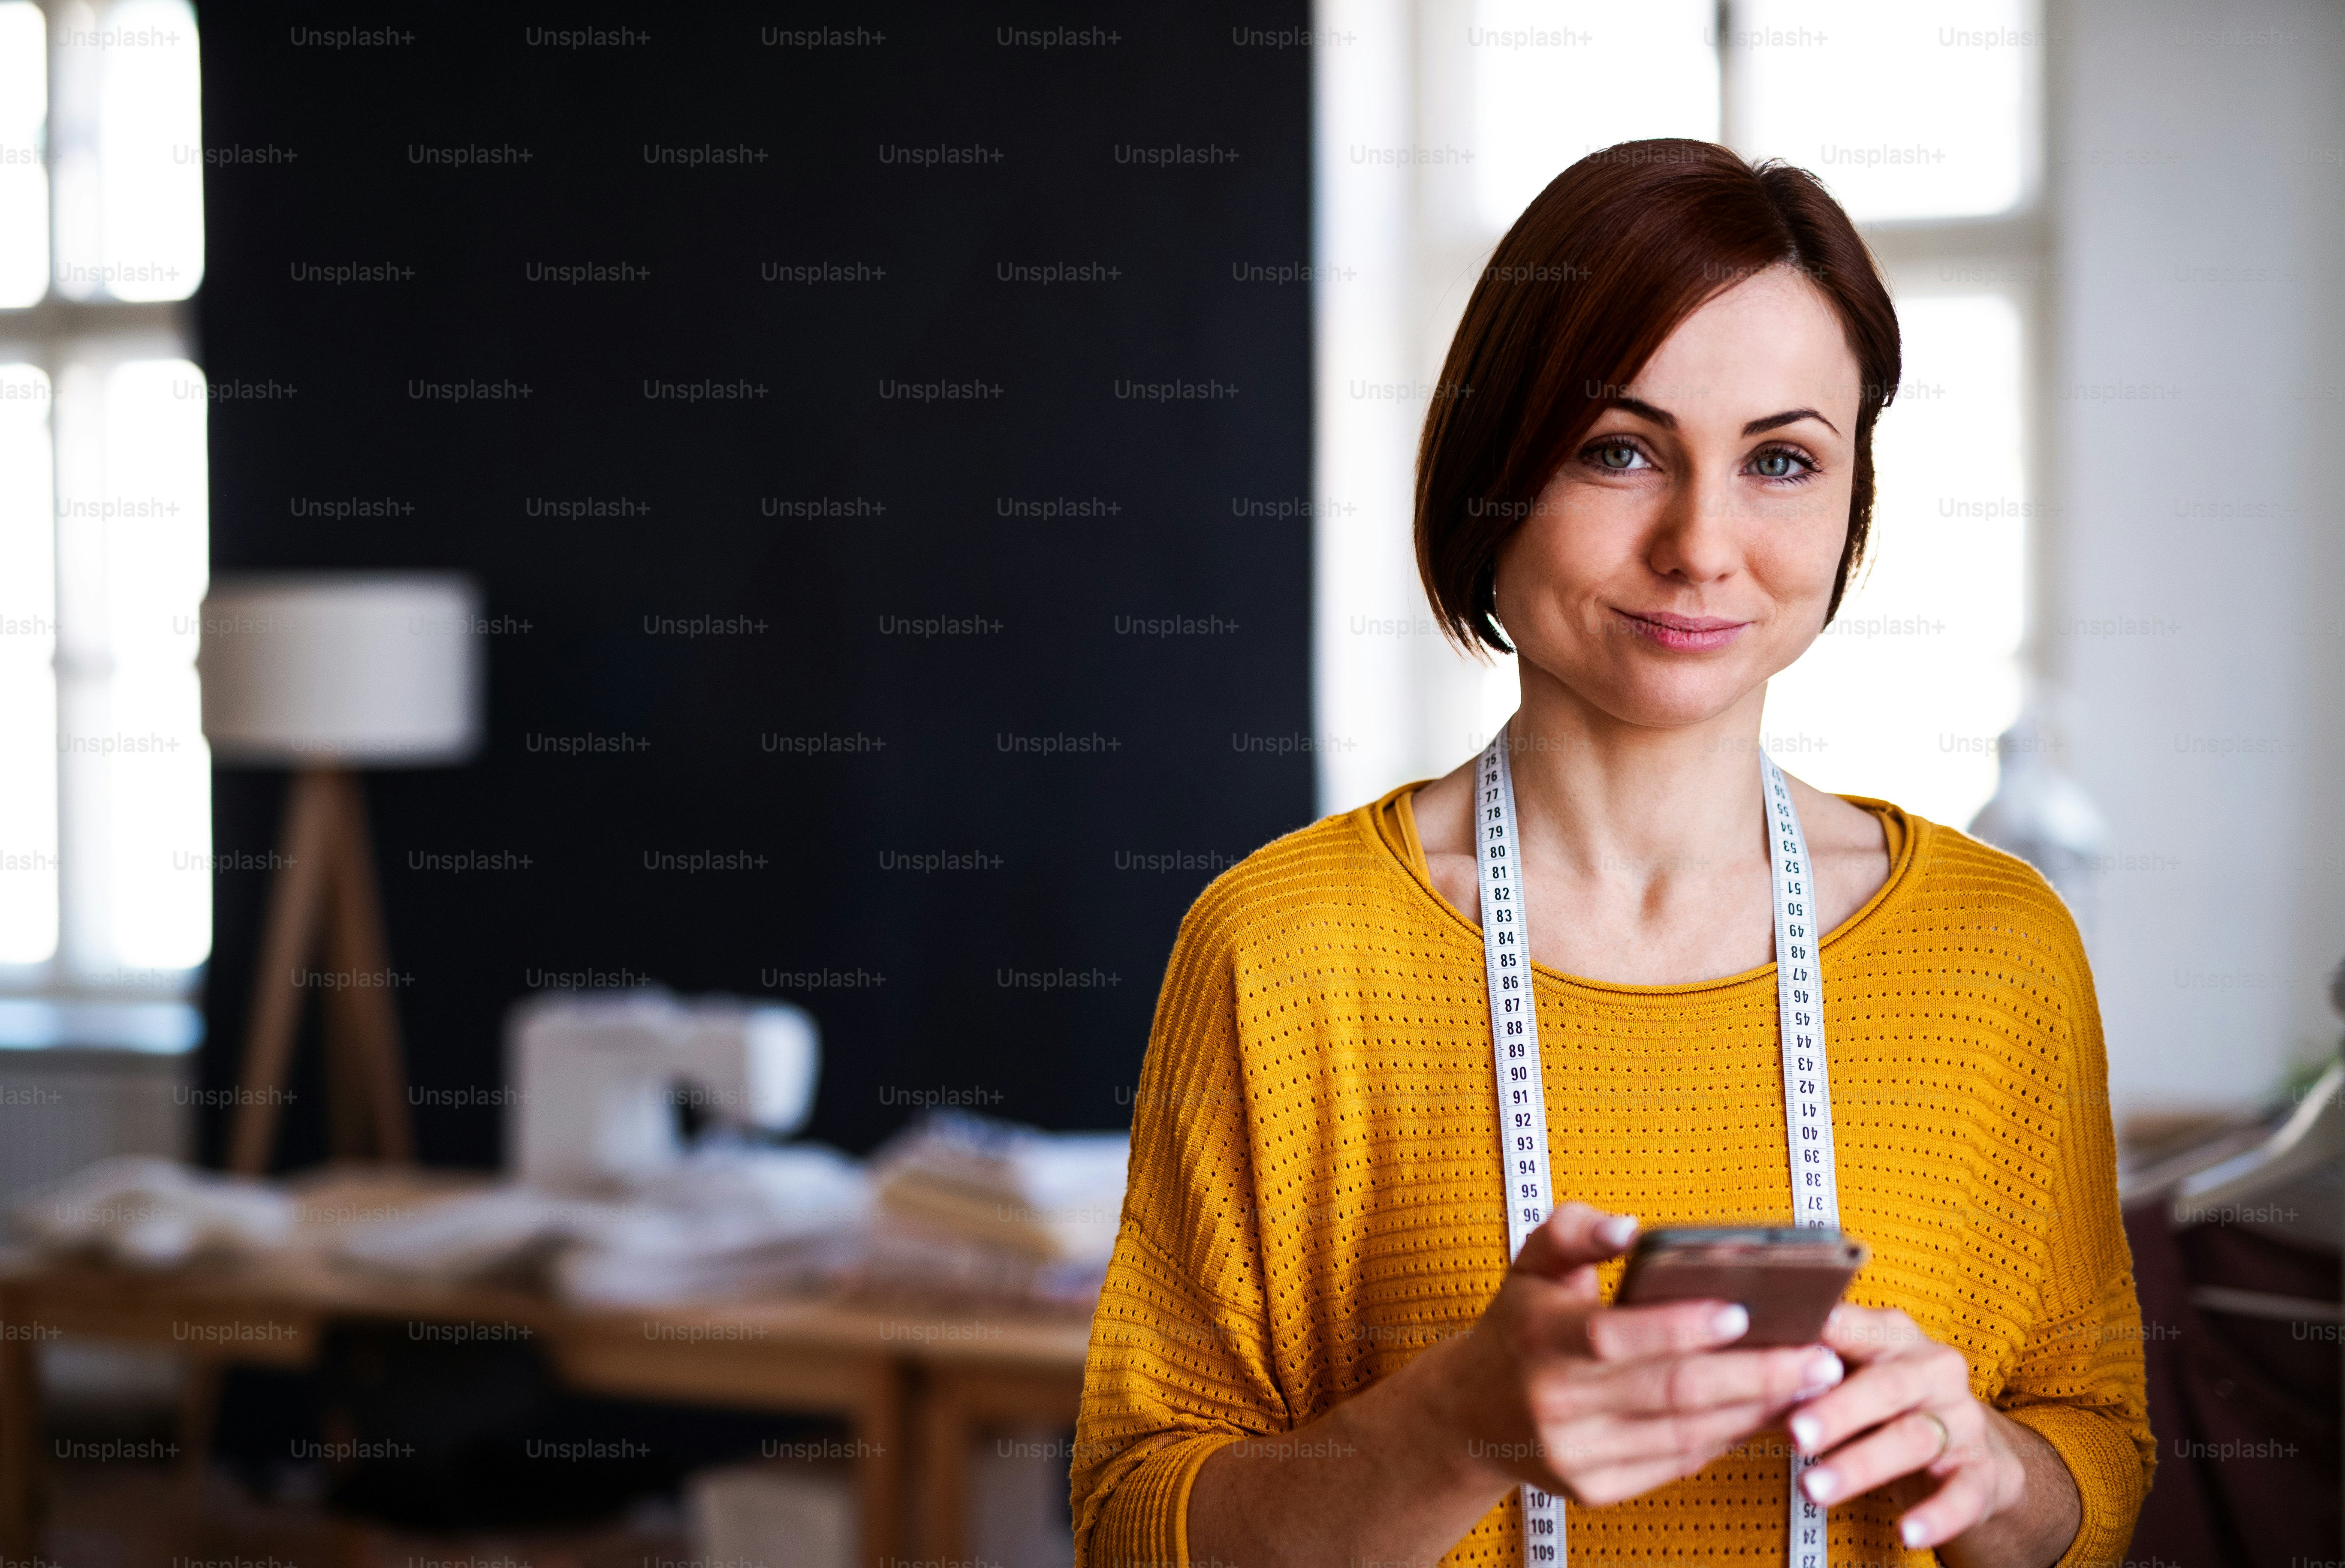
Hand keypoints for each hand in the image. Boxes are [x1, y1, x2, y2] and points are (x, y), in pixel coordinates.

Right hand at [1442, 1204, 1846, 1506]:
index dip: (1679, 1325)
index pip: (1613, 1334)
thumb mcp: (1531, 1262)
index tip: (1743, 1311)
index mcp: (1538, 1336)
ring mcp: (1574, 1453)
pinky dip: (1727, 1437)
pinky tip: (1763, 1412)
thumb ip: (1578, 1230)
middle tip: (1816, 1356)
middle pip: (1669, 1391)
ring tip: (1808, 1383)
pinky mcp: (1594, 1488)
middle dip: (1754, 1374)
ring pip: (1684, 1434)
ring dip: (1756, 1409)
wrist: (1471, 1414)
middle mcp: (1553, 1401)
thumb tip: (1629, 1228)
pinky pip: (1676, 1463)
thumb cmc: (1519, 1325)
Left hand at [1789, 1304, 2072, 1561]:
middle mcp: (1933, 1371)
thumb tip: (1745, 1356)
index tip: (1786, 1343)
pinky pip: (1962, 1494)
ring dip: (1860, 1466)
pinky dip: (1934, 1516)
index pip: (1856, 1328)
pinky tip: (1906, 1533)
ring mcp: (1962, 1420)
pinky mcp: (1983, 1470)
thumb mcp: (1854, 1375)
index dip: (1824, 1334)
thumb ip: (1812, 1364)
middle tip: (1794, 1433)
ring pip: (1911, 1440)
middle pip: (1884, 1387)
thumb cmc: (1887, 1403)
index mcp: (1894, 1338)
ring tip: (1814, 1488)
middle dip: (1837, 1411)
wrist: (1968, 1449)